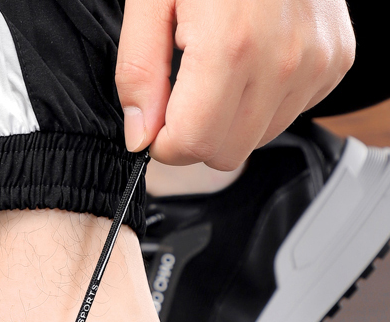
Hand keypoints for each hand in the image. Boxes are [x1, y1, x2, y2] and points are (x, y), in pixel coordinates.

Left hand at [116, 0, 355, 169]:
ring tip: (222, 66)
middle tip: (185, 94)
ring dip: (230, 119)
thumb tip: (140, 136)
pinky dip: (264, 101)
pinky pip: (288, 114)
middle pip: (225, 153)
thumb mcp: (151, 0)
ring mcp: (316, 61)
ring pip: (256, 139)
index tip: (156, 121)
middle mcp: (282, 60)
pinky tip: (254, 60)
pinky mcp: (336, 60)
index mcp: (230, 46)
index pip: (192, 144)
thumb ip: (139, 74)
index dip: (164, 142)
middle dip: (196, 135)